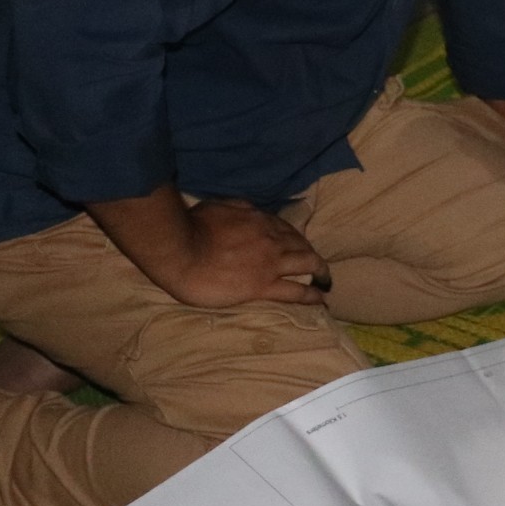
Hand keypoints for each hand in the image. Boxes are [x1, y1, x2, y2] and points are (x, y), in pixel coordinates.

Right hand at [162, 199, 328, 309]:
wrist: (179, 251)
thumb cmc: (190, 227)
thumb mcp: (216, 206)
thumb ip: (235, 208)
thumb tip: (247, 210)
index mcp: (258, 219)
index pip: (284, 227)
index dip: (294, 236)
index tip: (297, 243)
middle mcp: (270, 239)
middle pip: (301, 244)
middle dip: (311, 252)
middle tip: (316, 263)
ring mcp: (270, 263)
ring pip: (306, 264)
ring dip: (320, 270)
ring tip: (325, 279)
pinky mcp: (263, 286)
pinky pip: (296, 291)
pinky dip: (312, 295)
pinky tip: (321, 299)